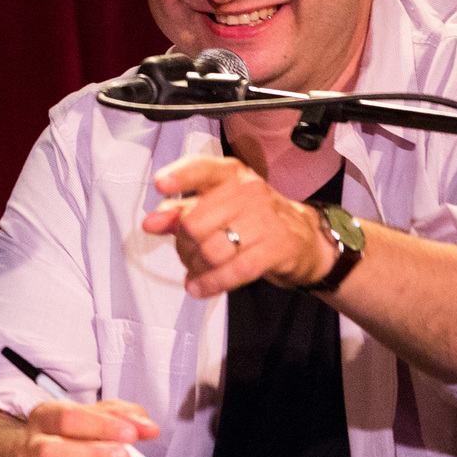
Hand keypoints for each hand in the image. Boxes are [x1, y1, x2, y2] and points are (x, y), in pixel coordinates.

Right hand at [14, 398, 159, 456]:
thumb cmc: (67, 435)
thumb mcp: (89, 415)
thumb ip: (121, 415)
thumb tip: (149, 427)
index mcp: (44, 419)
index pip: (67, 419)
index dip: (102, 425)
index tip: (131, 432)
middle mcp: (36, 449)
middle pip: (54, 454)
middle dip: (97, 456)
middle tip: (127, 456)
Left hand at [143, 155, 334, 297]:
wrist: (304, 239)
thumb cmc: (253, 219)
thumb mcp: (218, 207)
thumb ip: (181, 210)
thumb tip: (152, 221)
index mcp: (230, 175)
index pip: (202, 168)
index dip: (180, 176)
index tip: (160, 184)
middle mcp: (248, 190)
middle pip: (195, 223)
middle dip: (183, 247)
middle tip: (186, 256)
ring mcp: (265, 218)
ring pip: (211, 250)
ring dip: (195, 268)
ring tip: (195, 272)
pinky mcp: (277, 247)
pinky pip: (235, 270)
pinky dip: (212, 283)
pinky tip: (200, 287)